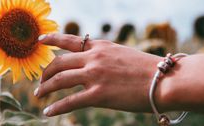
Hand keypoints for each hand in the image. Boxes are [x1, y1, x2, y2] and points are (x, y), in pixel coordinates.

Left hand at [35, 34, 163, 116]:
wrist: (164, 80)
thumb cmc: (147, 69)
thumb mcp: (122, 54)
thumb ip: (104, 56)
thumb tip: (90, 62)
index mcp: (100, 46)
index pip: (70, 40)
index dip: (52, 39)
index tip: (40, 40)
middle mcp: (94, 58)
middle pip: (59, 63)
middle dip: (46, 73)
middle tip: (40, 82)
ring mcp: (95, 75)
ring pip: (60, 80)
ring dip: (45, 88)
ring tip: (39, 95)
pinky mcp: (99, 94)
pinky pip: (70, 101)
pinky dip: (56, 107)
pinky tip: (48, 111)